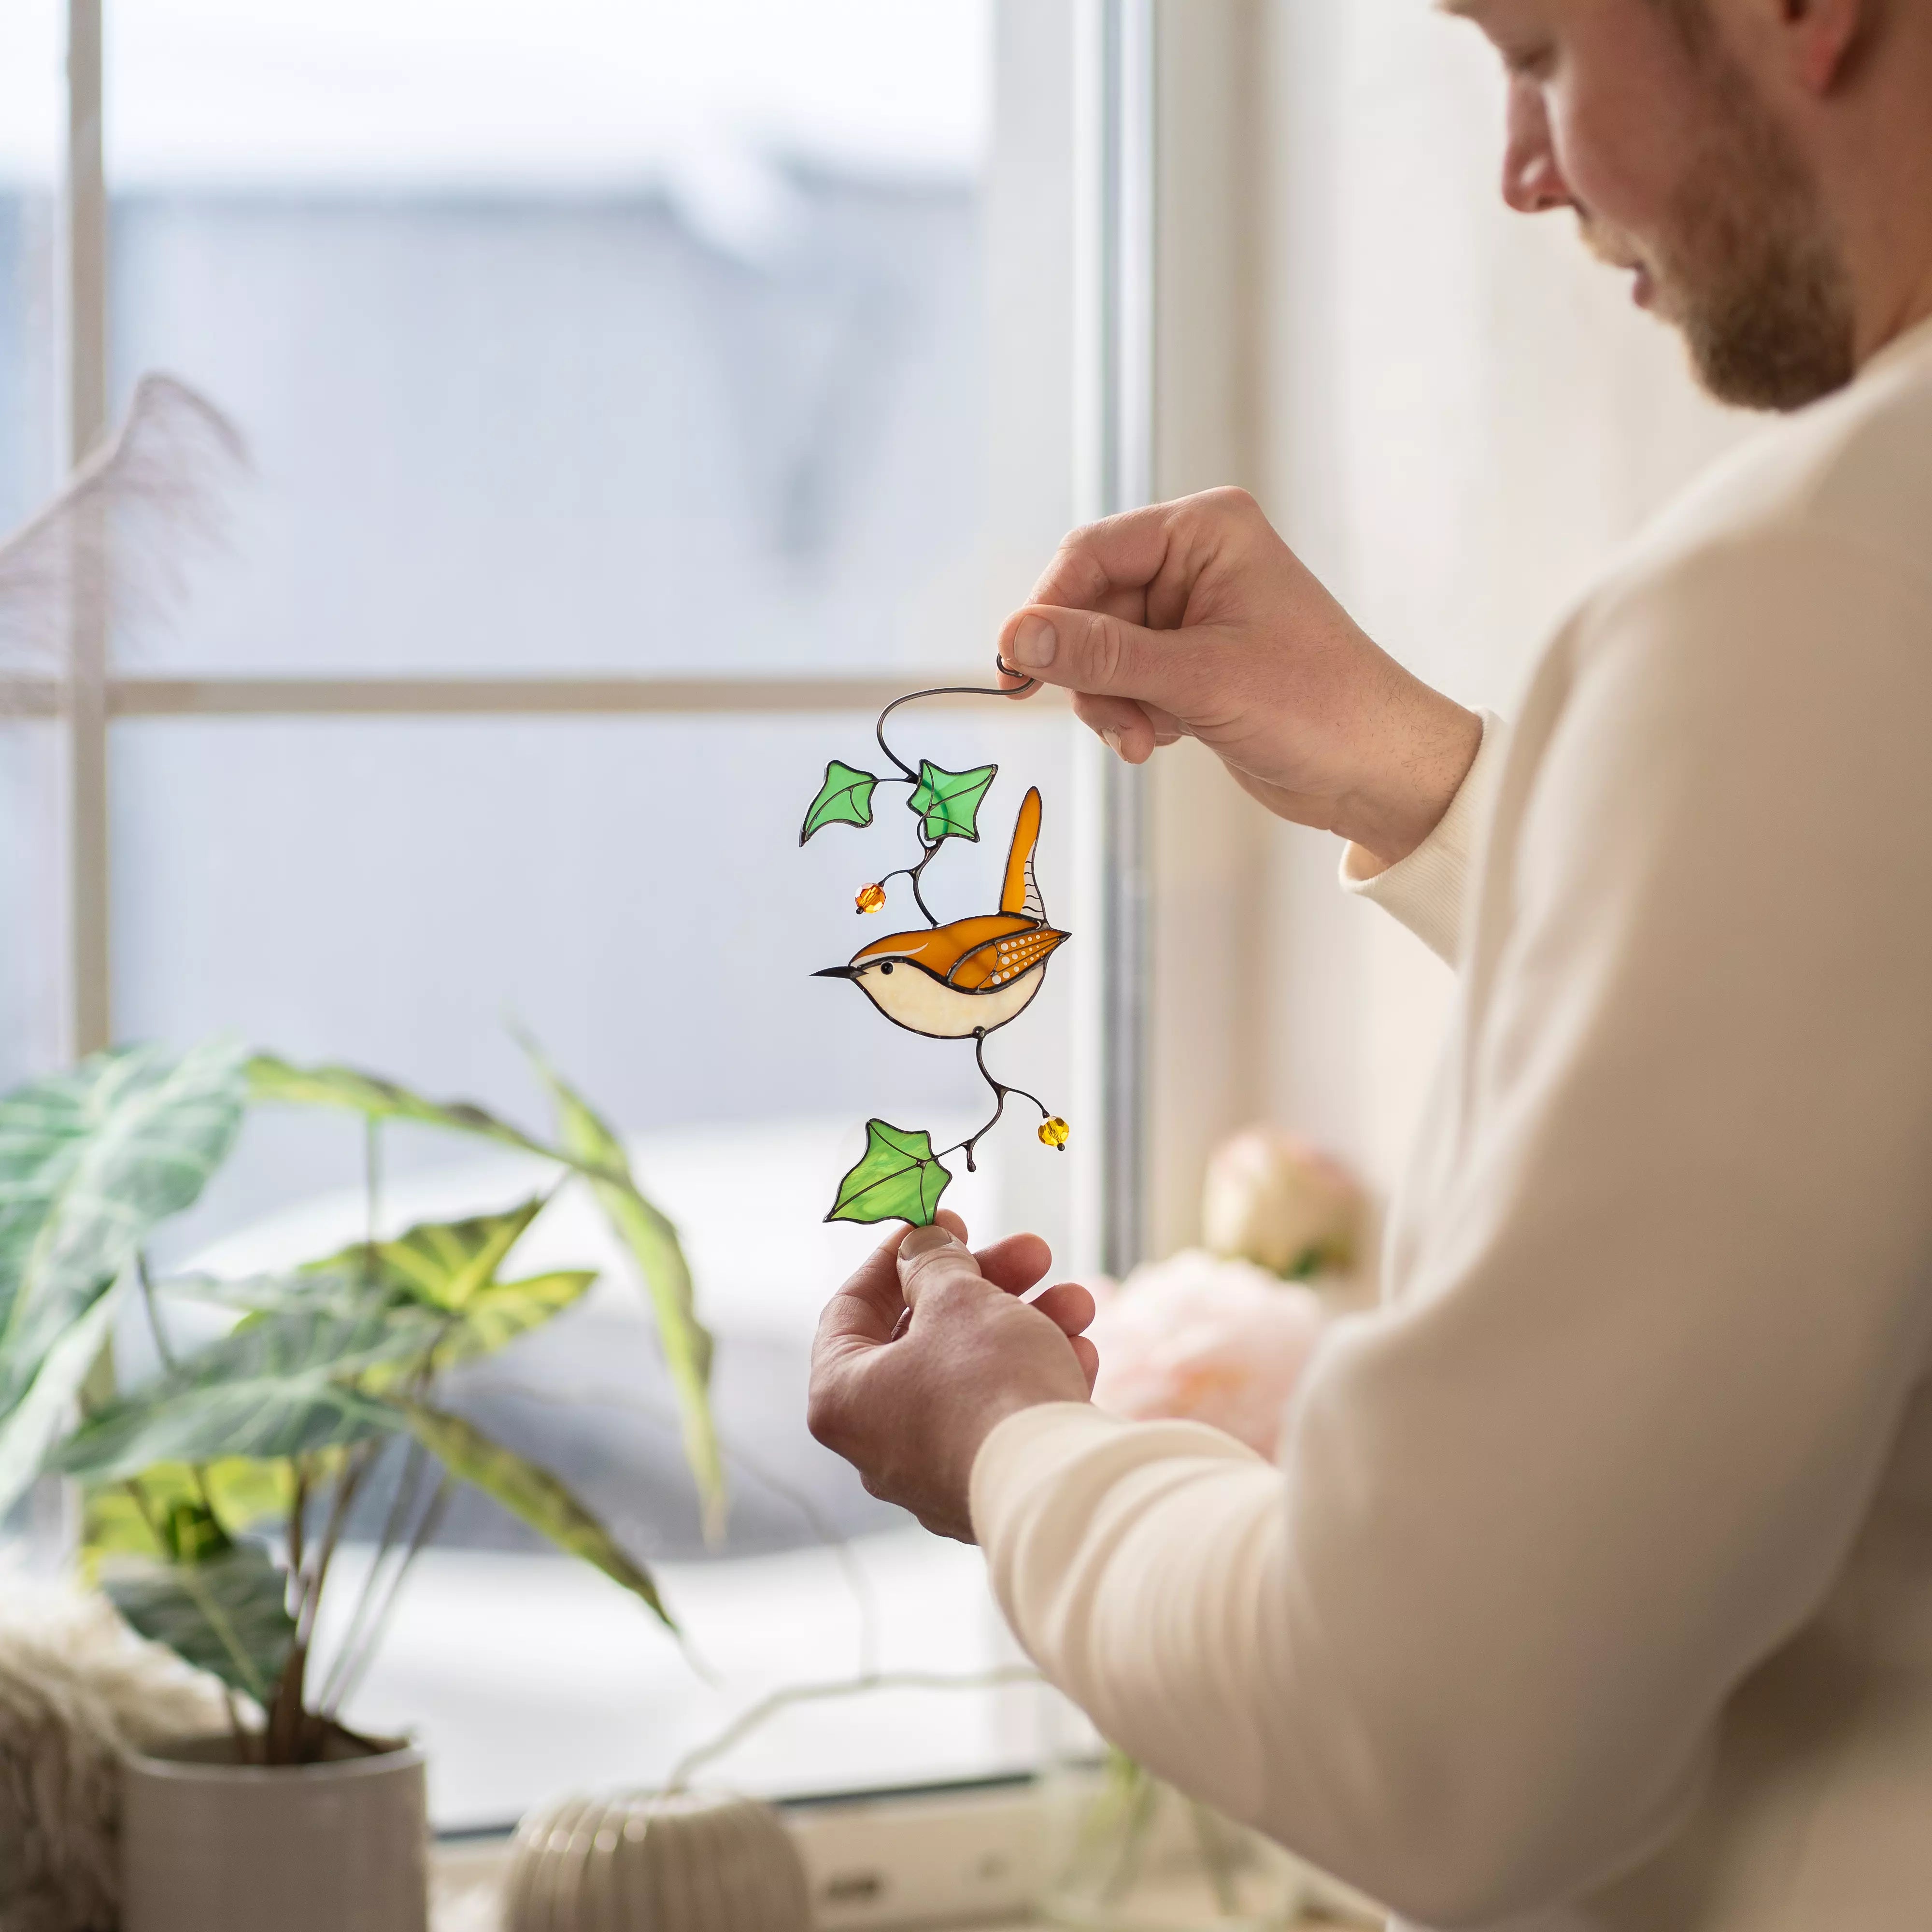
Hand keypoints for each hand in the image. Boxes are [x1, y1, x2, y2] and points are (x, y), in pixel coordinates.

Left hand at [808, 1212, 1098, 1542]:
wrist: (1057, 1485)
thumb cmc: (989, 1384)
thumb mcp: (957, 1298)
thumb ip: (933, 1263)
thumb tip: (923, 1248)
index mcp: (843, 1397)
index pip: (851, 1308)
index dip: (897, 1256)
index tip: (941, 1223)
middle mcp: (878, 1443)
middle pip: (925, 1338)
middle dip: (986, 1285)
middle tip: (1033, 1253)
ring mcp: (934, 1473)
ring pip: (975, 1376)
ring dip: (1027, 1326)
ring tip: (1077, 1303)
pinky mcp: (988, 1492)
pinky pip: (1004, 1420)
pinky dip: (1038, 1379)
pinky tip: (1082, 1355)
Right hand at [998, 488, 1482, 865]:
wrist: (1377, 771)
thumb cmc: (1317, 706)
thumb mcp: (1197, 679)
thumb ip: (1100, 657)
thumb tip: (1017, 638)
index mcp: (1206, 531)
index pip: (1090, 555)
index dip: (1047, 611)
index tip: (1016, 669)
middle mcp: (1197, 562)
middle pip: (1089, 608)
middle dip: (1093, 673)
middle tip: (1117, 721)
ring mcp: (1193, 614)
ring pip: (1101, 653)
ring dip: (1113, 703)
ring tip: (1149, 737)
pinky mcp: (1193, 663)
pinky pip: (1126, 682)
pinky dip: (1133, 715)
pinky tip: (1166, 738)